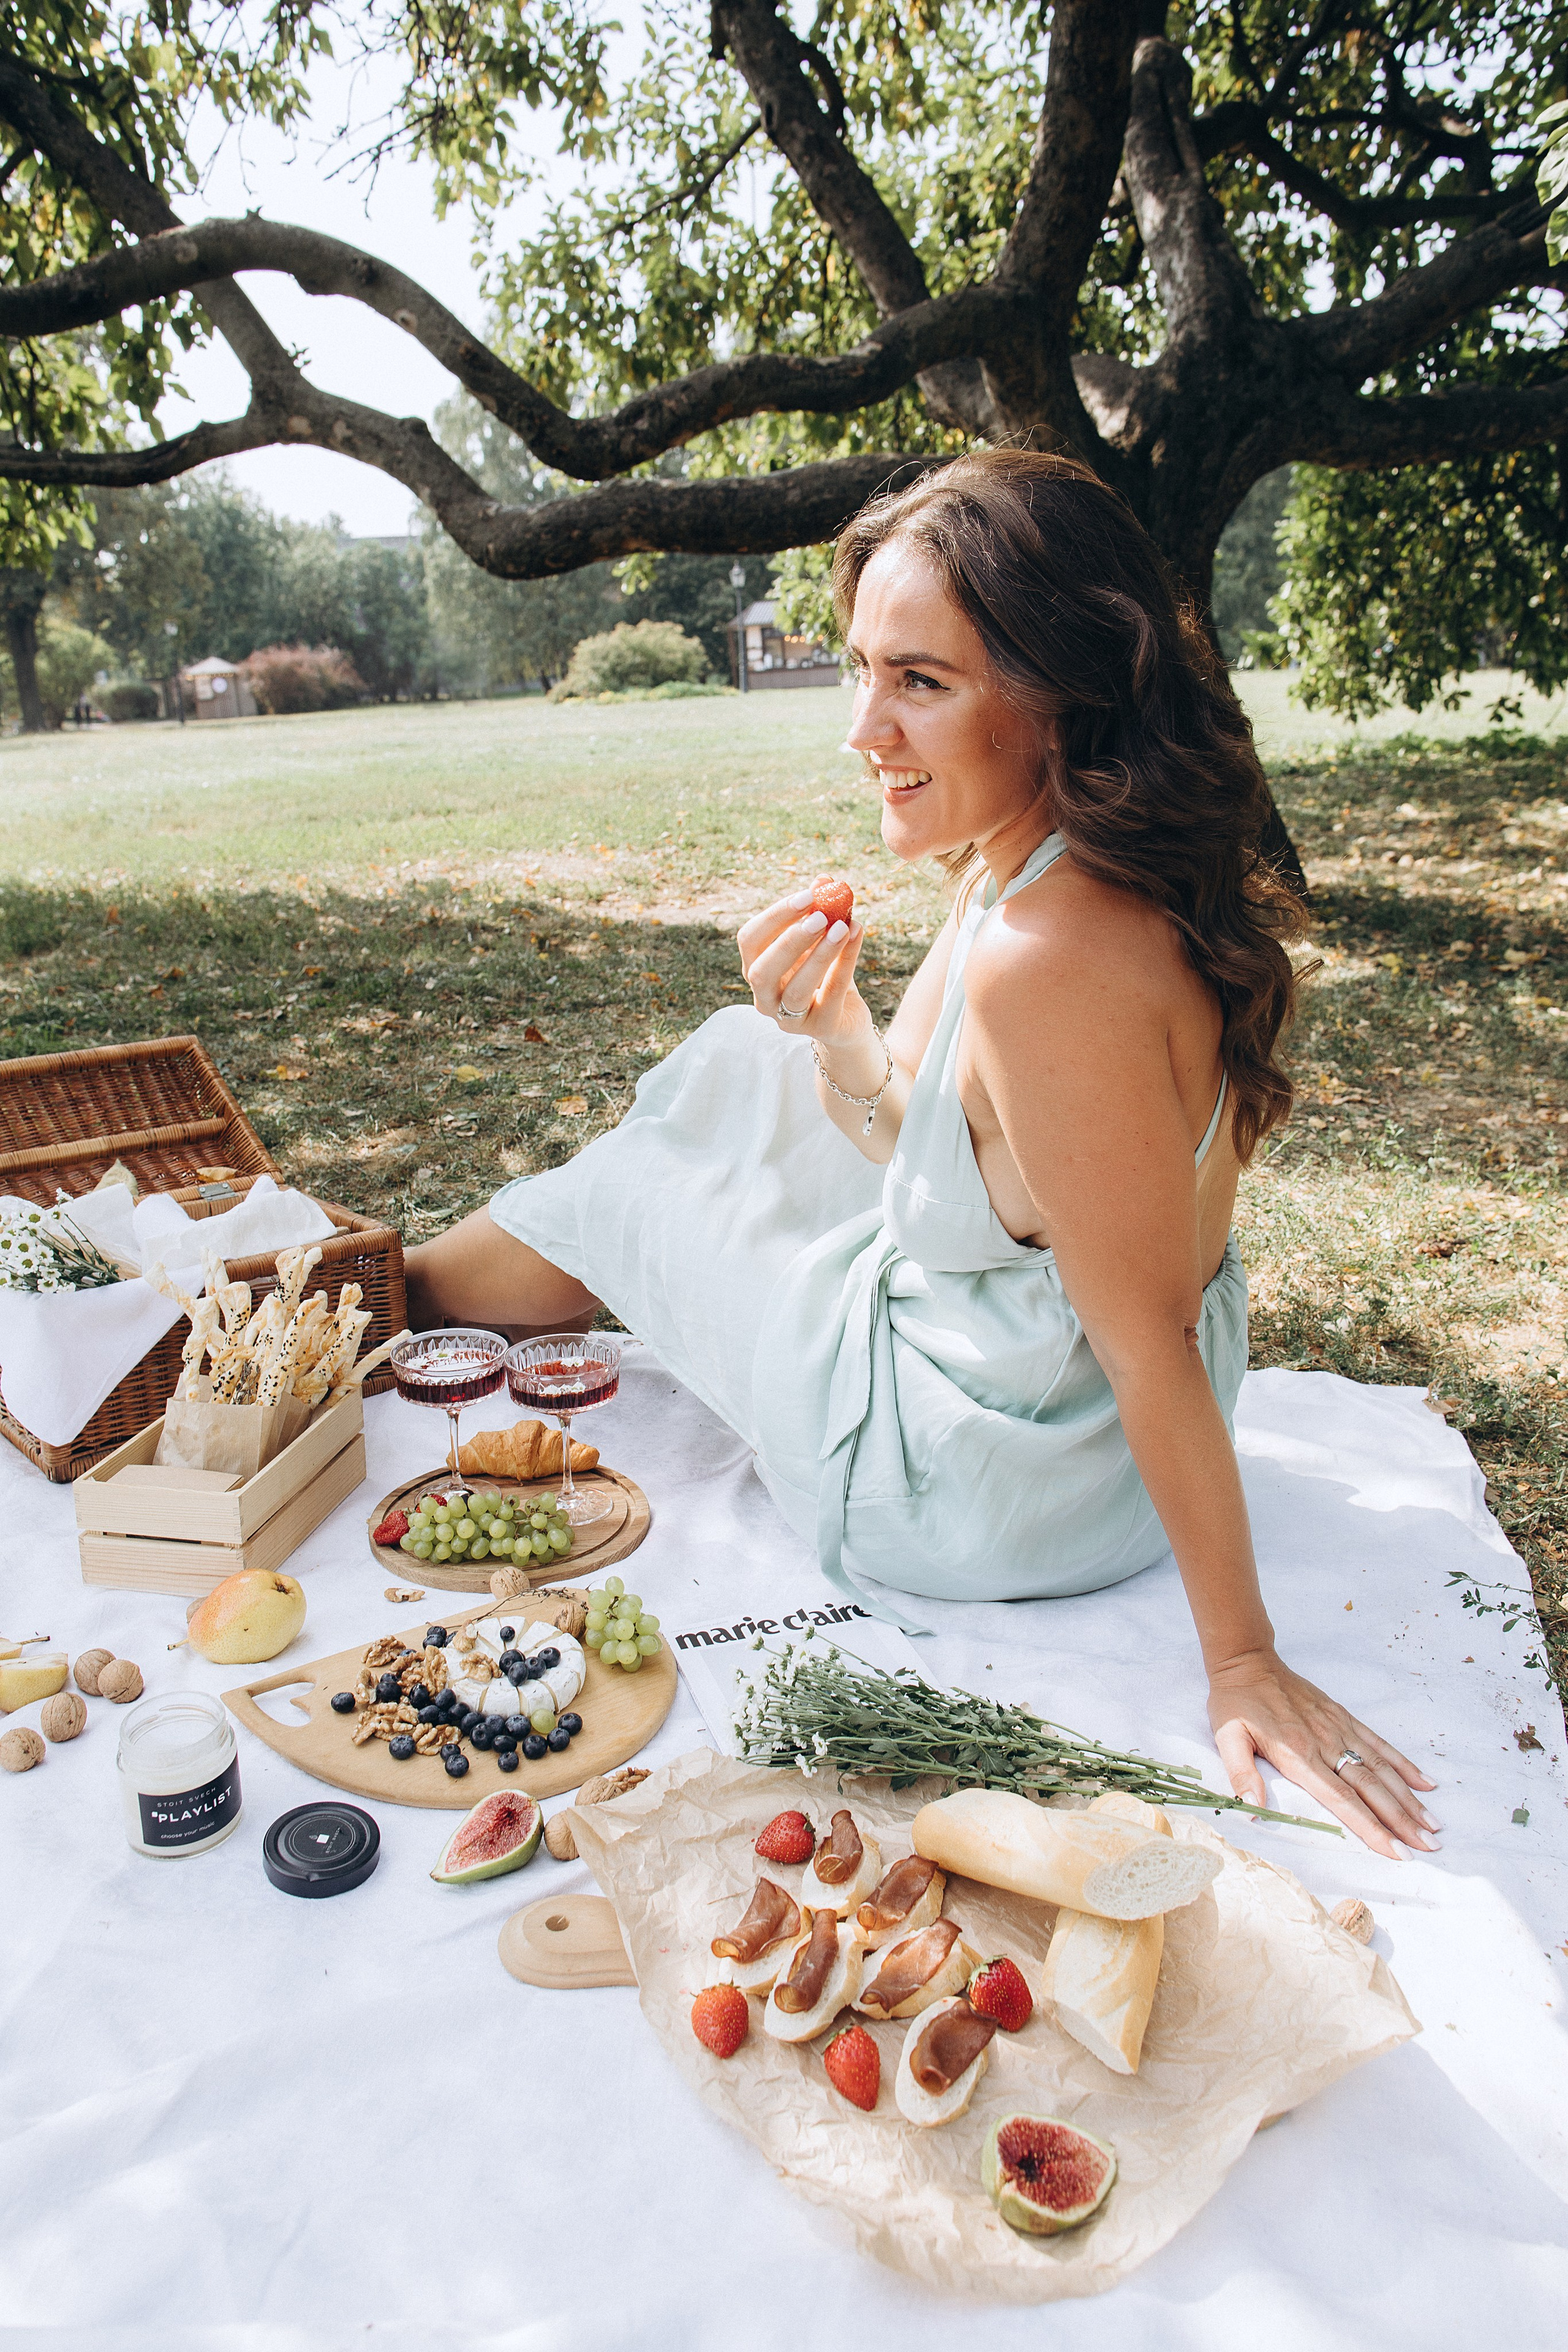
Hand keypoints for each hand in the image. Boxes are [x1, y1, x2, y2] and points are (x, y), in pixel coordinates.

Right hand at [736, 890, 868, 1044]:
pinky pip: (831, 994)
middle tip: (819, 915)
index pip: (750, 940)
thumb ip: (820, 912)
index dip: (774, 916)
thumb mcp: (820, 942)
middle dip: (789, 940)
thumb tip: (824, 880)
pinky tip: (857, 936)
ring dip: (819, 955)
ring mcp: (789, 1019)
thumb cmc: (825, 975)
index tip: (807, 895)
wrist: (848, 1018)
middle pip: (762, 970)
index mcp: (756, 969)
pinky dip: (845, 963)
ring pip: (796, 989)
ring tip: (843, 927)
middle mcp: (764, 998)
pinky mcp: (820, 1028)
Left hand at [1207, 1647, 1439, 1857]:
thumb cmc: (1235, 1704)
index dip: (1370, 1827)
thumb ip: (1241, 1775)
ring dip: (1408, 1798)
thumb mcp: (1227, 1738)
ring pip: (1381, 1768)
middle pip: (1371, 1789)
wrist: (1247, 1661)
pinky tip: (1425, 1783)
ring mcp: (1338, 1728)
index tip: (1395, 1852)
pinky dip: (1404, 1764)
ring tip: (1432, 1825)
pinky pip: (1378, 1742)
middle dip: (1401, 1821)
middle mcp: (1325, 1743)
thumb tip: (1251, 1811)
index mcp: (1299, 1755)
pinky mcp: (1343, 1716)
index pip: (1342, 1799)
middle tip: (1428, 1848)